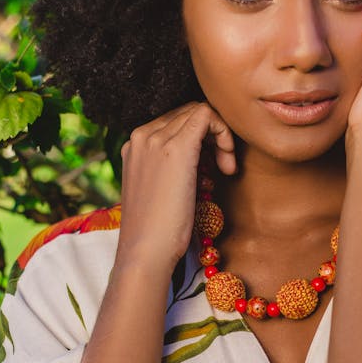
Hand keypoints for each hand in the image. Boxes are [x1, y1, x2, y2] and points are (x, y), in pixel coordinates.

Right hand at [116, 102, 234, 271]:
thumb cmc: (157, 229)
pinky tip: (226, 165)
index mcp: (134, 144)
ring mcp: (156, 139)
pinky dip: (224, 134)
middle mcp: (141, 135)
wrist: (145, 251)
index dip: (201, 138)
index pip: (175, 120)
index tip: (211, 167)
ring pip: (199, 111)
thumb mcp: (159, 189)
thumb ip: (171, 167)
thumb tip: (200, 157)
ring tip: (225, 169)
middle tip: (222, 168)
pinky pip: (207, 115)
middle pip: (188, 113)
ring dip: (220, 137)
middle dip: (212, 136)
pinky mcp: (176, 148)